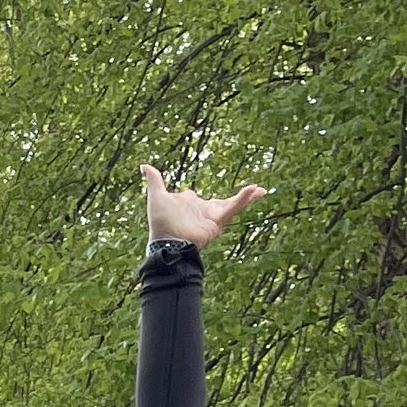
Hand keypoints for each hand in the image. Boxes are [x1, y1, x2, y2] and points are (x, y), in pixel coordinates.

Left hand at [141, 166, 264, 248]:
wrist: (169, 241)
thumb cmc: (161, 221)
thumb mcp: (156, 196)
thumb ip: (154, 180)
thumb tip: (144, 165)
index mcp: (187, 204)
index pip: (191, 197)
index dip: (188, 197)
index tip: (187, 197)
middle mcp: (200, 211)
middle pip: (219, 201)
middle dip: (233, 198)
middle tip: (250, 190)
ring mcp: (210, 217)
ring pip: (231, 203)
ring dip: (246, 197)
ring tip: (261, 190)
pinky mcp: (218, 222)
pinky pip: (233, 207)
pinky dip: (243, 199)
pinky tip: (256, 189)